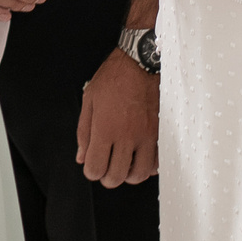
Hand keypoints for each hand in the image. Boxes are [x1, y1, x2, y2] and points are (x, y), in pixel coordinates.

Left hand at [78, 51, 158, 186]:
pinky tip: (140, 158)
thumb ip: (84, 132)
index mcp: (105, 129)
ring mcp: (146, 136)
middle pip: (116, 176)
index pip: (96, 169)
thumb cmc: (114, 78)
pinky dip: (148, 166)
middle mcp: (126, 136)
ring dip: (128, 174)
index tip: (92, 165)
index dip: (91, 171)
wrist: (141, 63)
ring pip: (138, 174)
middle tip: (106, 167)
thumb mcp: (89, 100)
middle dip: (108, 177)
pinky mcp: (160, 133)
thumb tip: (81, 156)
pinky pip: (156, 162)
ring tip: (124, 164)